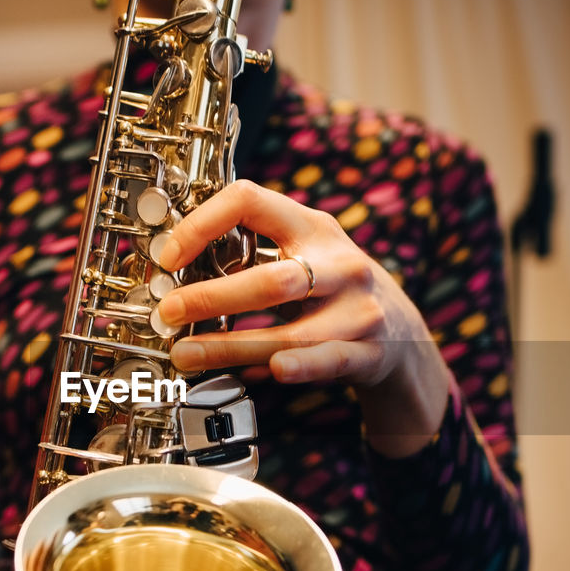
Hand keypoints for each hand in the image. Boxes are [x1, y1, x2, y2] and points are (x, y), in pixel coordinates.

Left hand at [155, 179, 449, 456]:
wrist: (400, 332)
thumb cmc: (333, 289)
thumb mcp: (303, 253)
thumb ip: (252, 255)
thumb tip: (173, 273)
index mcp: (312, 227)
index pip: (251, 200)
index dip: (203, 224)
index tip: (170, 255)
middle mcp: (339, 264)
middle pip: (272, 280)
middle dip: (212, 298)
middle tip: (171, 312)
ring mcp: (358, 309)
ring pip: (291, 332)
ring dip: (231, 346)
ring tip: (188, 354)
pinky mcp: (369, 351)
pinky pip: (327, 360)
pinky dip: (298, 366)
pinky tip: (274, 369)